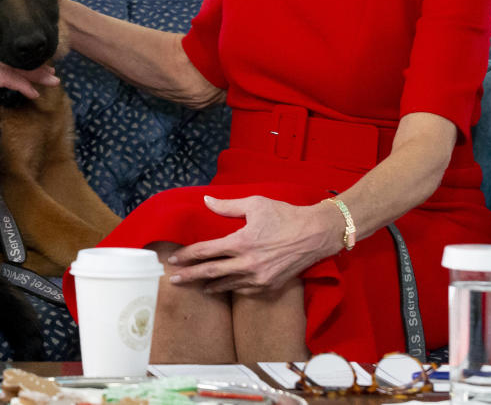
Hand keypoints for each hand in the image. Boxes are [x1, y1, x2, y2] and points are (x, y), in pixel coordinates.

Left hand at [0, 19, 59, 122]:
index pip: (1, 76)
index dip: (20, 84)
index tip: (35, 91)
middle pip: (11, 65)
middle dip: (34, 72)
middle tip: (55, 79)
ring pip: (9, 58)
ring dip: (29, 65)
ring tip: (50, 71)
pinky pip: (1, 53)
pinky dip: (16, 59)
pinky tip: (26, 63)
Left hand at [166, 195, 343, 293]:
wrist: (316, 234)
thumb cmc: (285, 215)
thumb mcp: (255, 204)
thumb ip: (227, 206)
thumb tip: (206, 200)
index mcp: (241, 242)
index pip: (205, 251)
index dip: (187, 256)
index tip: (173, 260)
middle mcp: (248, 263)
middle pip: (210, 272)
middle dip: (190, 276)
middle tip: (174, 280)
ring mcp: (259, 278)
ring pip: (227, 285)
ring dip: (210, 285)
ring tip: (197, 286)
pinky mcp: (270, 286)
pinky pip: (245, 291)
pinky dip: (232, 288)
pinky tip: (225, 286)